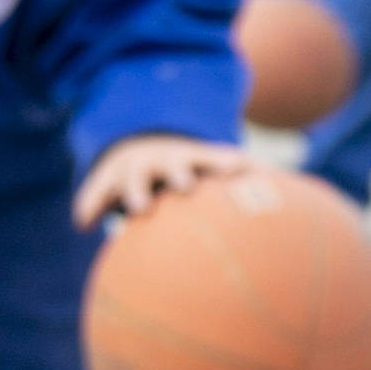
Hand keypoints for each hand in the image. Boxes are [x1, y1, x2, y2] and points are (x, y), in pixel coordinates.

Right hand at [74, 132, 251, 229]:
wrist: (142, 145)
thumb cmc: (190, 169)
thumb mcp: (215, 167)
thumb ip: (249, 179)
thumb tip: (288, 191)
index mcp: (195, 161)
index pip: (211, 158)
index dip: (222, 163)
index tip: (235, 170)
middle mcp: (164, 162)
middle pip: (173, 165)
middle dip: (179, 173)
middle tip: (186, 186)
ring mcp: (134, 170)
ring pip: (133, 179)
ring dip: (136, 192)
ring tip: (139, 209)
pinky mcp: (107, 180)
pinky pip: (95, 193)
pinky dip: (89, 205)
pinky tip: (82, 223)